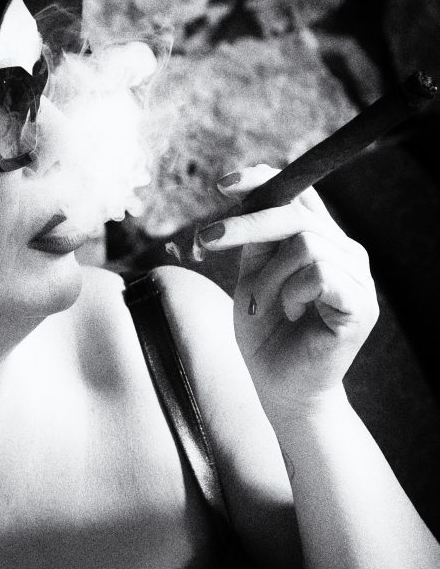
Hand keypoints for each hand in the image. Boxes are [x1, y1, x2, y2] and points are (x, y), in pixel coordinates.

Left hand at [198, 165, 379, 416]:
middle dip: (245, 225)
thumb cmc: (266, 335)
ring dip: (269, 278)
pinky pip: (319, 274)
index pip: (300, 194)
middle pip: (296, 213)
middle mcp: (346, 252)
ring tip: (264, 306)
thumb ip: (256, 240)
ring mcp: (358, 277)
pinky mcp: (361, 304)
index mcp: (322, 240)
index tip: (222, 186)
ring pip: (304, 244)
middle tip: (206, 240)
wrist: (281, 388)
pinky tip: (292, 316)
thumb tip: (244, 193)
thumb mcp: (253, 277)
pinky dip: (292, 294)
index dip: (263, 179)